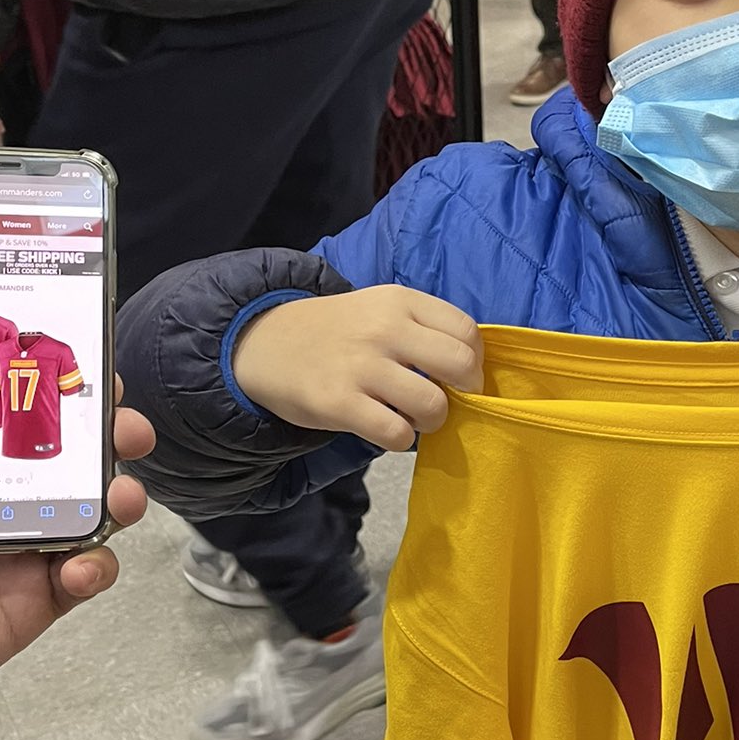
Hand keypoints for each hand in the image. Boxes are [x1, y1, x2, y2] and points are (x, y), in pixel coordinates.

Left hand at [0, 321, 154, 691]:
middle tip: (125, 431)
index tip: (91, 368)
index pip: (32, 413)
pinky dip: (96, 568)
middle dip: (116, 436)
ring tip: (118, 497)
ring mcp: (28, 545)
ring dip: (123, 497)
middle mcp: (7, 497)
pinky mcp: (40, 595)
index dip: (68, 389)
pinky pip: (89, 576)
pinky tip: (75, 566)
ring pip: (99, 510)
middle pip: (82, 456)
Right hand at [232, 286, 484, 452]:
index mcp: (400, 300)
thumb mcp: (379, 308)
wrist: (264, 342)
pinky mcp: (339, 403)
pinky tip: (388, 429)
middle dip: (465, 391)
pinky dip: (401, 439)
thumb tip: (470, 368)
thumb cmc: (336, 331)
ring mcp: (361, 366)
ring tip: (413, 417)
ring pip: (433, 405)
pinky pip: (396, 433)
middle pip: (460, 366)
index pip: (466, 331)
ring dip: (432, 421)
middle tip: (446, 399)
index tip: (461, 376)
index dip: (474, 361)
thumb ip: (422, 327)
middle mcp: (384, 328)